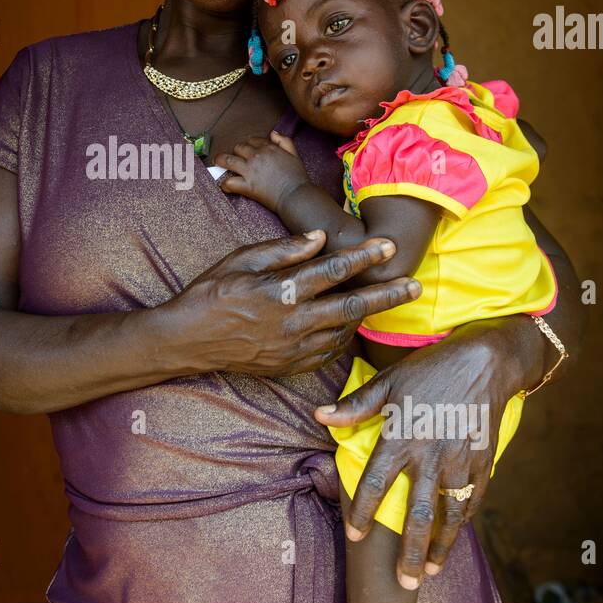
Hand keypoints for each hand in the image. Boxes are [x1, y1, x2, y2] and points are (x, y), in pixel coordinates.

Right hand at [160, 231, 421, 377]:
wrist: (187, 340)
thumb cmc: (211, 292)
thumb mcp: (241, 259)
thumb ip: (283, 250)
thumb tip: (319, 238)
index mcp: (281, 291)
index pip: (333, 270)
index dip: (363, 257)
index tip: (387, 246)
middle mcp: (292, 322)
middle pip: (352, 307)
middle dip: (387, 296)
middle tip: (414, 286)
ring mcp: (292, 348)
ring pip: (343, 331)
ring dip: (366, 316)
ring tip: (384, 300)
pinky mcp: (290, 365)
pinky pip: (328, 352)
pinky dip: (343, 336)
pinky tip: (349, 324)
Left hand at [214, 131, 310, 213]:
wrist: (296, 195)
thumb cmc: (297, 177)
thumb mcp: (295, 154)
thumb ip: (285, 141)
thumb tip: (273, 133)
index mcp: (269, 148)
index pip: (253, 140)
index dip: (249, 145)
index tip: (248, 151)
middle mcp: (257, 156)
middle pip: (239, 148)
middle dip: (236, 152)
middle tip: (235, 158)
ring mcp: (250, 170)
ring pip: (228, 160)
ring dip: (221, 160)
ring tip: (217, 162)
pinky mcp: (247, 186)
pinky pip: (229, 182)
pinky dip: (225, 184)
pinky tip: (225, 186)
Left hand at [313, 316, 542, 588]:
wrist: (485, 362)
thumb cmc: (431, 369)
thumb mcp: (389, 382)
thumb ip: (355, 406)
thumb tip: (319, 415)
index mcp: (401, 437)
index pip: (376, 484)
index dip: (363, 513)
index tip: (354, 536)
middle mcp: (430, 456)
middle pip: (417, 514)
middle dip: (410, 551)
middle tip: (403, 581)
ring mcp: (460, 461)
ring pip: (448, 515)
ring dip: (440, 546)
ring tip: (430, 571)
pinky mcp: (482, 461)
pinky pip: (472, 499)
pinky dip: (463, 521)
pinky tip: (455, 536)